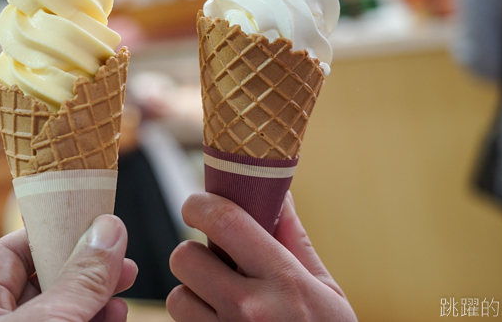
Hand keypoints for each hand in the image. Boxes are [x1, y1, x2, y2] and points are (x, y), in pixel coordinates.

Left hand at [0, 215, 137, 321]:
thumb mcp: (45, 320)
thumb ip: (77, 280)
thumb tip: (108, 229)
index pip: (10, 253)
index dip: (50, 232)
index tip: (87, 219)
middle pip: (45, 281)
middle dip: (87, 266)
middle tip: (120, 255)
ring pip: (64, 310)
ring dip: (98, 296)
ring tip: (124, 285)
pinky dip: (97, 321)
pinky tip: (115, 315)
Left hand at [167, 191, 356, 321]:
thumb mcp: (325, 290)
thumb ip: (294, 240)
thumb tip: (278, 192)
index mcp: (284, 281)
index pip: (223, 222)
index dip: (200, 204)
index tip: (199, 203)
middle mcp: (250, 310)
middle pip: (184, 257)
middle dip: (195, 253)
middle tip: (217, 260)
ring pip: (176, 296)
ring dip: (193, 293)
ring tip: (223, 300)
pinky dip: (196, 320)